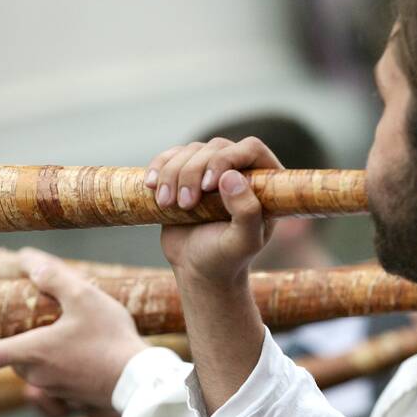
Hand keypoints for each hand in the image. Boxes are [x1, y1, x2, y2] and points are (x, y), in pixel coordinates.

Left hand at [0, 248, 148, 411]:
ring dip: (44, 352)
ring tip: (73, 333)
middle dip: (21, 339)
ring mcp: (56, 391)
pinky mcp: (74, 399)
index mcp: (32, 352)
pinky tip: (85, 354)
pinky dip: (62, 367)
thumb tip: (25, 258)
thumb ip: (53, 277)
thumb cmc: (112, 340)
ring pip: (36, 368)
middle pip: (15, 356)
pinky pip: (56, 382)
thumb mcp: (84, 298)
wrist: (142, 382)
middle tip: (44, 318)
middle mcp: (37, 376)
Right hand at [145, 137, 283, 285]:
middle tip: (186, 204)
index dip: (226, 159)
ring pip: (190, 150)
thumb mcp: (243, 243)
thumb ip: (247, 212)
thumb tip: (231, 176)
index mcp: (265, 182)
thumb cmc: (226, 259)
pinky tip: (151, 185)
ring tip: (167, 203)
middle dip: (194, 172)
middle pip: (215, 147)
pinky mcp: (186, 173)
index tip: (208, 186)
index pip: (250, 148)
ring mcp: (212, 169)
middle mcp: (240, 169)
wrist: (199, 270)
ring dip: (173, 173)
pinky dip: (158, 167)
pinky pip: (170, 156)